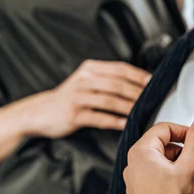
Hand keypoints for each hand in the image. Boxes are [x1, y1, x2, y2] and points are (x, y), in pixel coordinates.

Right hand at [24, 60, 150, 138]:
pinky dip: (113, 121)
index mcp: (90, 68)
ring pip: (109, 100)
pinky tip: (125, 124)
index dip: (138, 75)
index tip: (153, 83)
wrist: (40, 112)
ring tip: (142, 112)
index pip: (120, 68)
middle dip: (137, 92)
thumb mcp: (86, 81)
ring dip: (128, 107)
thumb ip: (107, 79)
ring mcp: (78, 97)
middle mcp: (84, 79)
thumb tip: (138, 84)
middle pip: (117, 84)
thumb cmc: (70, 98)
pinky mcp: (73, 115)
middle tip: (152, 100)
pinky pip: (98, 118)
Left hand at [123, 117, 193, 193]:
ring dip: (174, 164)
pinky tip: (179, 190)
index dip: (184, 130)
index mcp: (140, 153)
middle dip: (180, 148)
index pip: (163, 128)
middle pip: (159, 145)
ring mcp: (132, 184)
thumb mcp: (191, 166)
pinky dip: (166, 178)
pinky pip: (152, 179)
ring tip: (189, 176)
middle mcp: (131, 167)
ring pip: (156, 163)